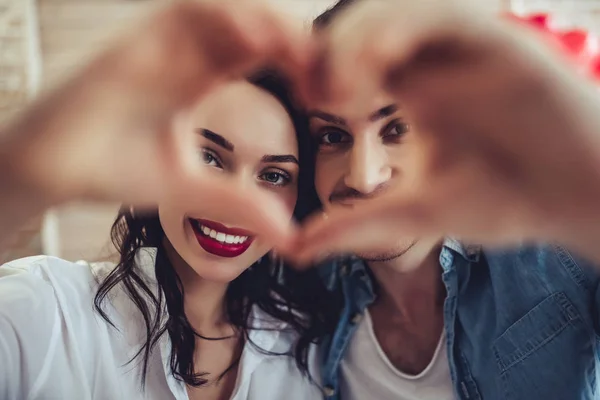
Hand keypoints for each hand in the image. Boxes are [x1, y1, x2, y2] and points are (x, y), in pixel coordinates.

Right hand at [0, 1, 308, 246]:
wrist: (52, 167)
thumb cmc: (115, 169)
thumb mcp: (190, 187)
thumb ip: (239, 203)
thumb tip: (291, 236)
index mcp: (203, 81)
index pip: (262, 57)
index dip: (299, 67)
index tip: (328, 93)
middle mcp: (188, 56)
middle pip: (253, 27)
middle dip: (293, 40)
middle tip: (328, 68)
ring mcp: (163, 44)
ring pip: (227, 11)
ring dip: (267, 23)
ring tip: (301, 52)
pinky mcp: (137, 38)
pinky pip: (186, 11)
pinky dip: (225, 16)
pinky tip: (256, 39)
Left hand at [293, 0, 599, 262]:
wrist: (575, 201)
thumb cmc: (504, 202)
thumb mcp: (413, 213)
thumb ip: (355, 226)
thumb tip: (293, 250)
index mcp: (411, 88)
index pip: (350, 56)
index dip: (319, 68)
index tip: (309, 101)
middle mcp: (433, 60)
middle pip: (362, 25)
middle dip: (330, 50)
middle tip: (320, 94)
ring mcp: (464, 47)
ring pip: (394, 10)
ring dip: (357, 41)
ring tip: (347, 94)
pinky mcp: (496, 39)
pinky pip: (440, 13)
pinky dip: (400, 31)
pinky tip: (380, 73)